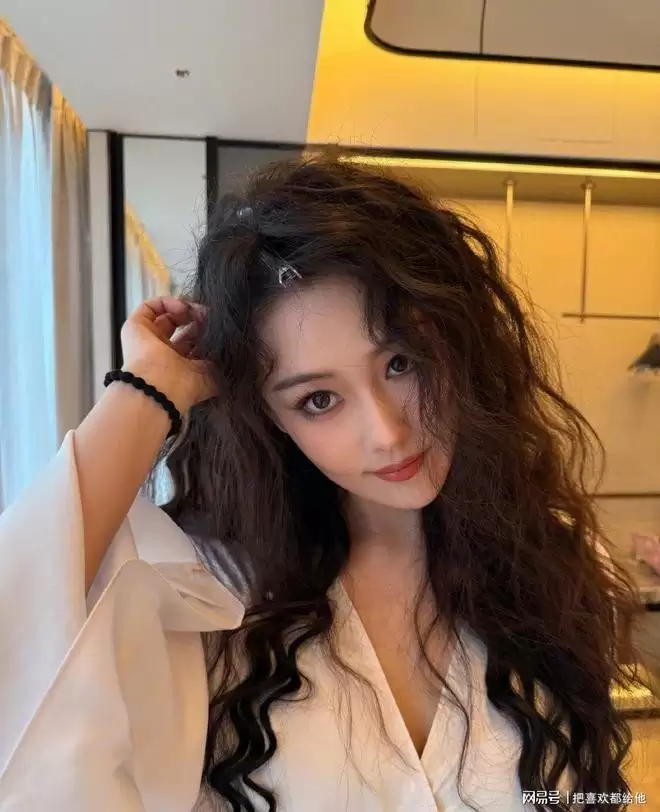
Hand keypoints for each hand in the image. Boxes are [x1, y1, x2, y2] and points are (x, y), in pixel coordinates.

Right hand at [120, 296, 217, 413]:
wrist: (161, 388)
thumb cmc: (188, 386)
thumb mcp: (215, 374)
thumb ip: (223, 361)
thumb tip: (233, 345)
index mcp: (181, 368)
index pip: (195, 344)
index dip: (208, 333)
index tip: (220, 328)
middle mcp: (164, 355)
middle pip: (183, 328)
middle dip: (199, 320)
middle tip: (211, 318)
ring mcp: (148, 340)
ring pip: (168, 316)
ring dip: (186, 310)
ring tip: (198, 312)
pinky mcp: (135, 328)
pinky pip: (150, 307)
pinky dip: (167, 302)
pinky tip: (182, 308)